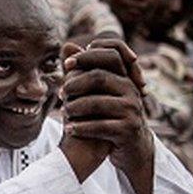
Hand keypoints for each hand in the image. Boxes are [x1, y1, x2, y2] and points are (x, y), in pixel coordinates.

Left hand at [61, 42, 151, 175]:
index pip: (110, 55)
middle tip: (60, 93)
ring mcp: (132, 110)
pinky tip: (69, 129)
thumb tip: (67, 45)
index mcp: (125, 77)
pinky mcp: (128, 129)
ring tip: (63, 112)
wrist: (131, 148)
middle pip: (99, 77)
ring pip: (97, 103)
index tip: (66, 64)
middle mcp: (131, 90)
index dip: (87, 56)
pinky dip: (81, 128)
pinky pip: (100, 126)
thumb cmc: (110, 117)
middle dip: (76, 84)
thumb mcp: (99, 93)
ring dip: (75, 107)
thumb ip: (83, 71)